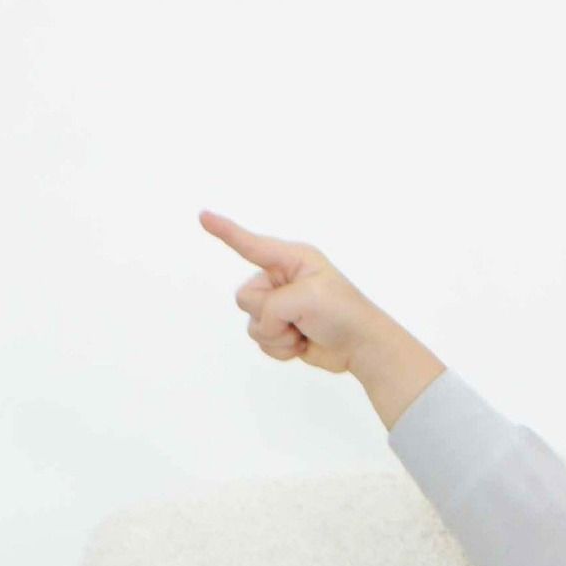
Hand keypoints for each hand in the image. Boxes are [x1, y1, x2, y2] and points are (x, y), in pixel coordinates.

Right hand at [198, 208, 386, 376]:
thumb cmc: (343, 313)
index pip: (251, 245)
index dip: (225, 231)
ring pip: (251, 323)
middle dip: (269, 313)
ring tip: (302, 331)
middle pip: (245, 296)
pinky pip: (261, 341)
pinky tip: (301, 343)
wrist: (362, 347)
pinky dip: (280, 349)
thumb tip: (264, 327)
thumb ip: (272, 306)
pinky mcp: (281, 330)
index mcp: (291, 259)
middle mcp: (281, 279)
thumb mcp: (307, 298)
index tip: (203, 216)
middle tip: (300, 316)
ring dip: (276, 335)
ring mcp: (279, 307)